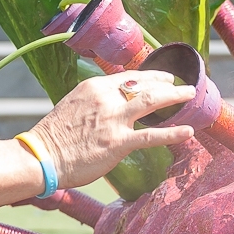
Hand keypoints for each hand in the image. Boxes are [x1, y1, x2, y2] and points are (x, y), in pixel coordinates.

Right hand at [29, 71, 196, 188]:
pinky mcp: (118, 143)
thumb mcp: (74, 105)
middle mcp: (106, 98)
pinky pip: (152, 136)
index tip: (163, 78)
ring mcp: (114, 120)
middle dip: (167, 84)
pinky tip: (188, 131)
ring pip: (152, 102)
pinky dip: (173, 133)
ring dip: (175, 97)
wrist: (42, 156)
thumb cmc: (54, 136)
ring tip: (190, 97)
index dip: (150, 76)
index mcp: (95, 87)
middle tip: (182, 86)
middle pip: (145, 85)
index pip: (129, 77)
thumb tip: (111, 105)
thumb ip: (95, 102)